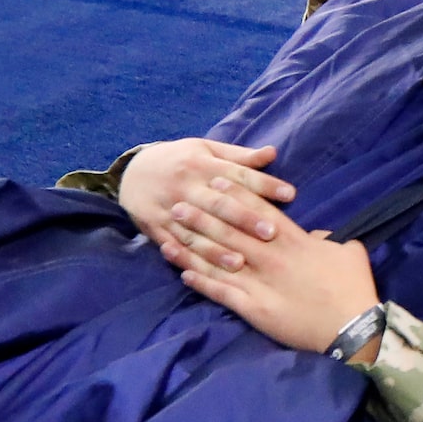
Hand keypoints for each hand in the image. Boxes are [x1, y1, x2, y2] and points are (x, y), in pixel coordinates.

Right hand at [116, 138, 295, 253]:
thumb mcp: (206, 149)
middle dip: (245, 218)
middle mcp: (187, 185)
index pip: (239, 174)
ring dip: (218, 248)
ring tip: (241, 262)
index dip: (264, 184)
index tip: (290, 194)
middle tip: (271, 232)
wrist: (132, 172)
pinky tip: (205, 272)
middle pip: (219, 203)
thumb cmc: (180, 160)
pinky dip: (189, 259)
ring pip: (196, 230)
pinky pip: (175, 245)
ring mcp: (170, 208)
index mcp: (203, 163)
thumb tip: (272, 153)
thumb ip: (239, 156)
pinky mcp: (155, 226)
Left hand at [163, 182, 380, 356]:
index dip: (234, 194)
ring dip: (192, 246)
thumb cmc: (353, 289)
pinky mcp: (253, 308)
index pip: (257, 211)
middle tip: (177, 203)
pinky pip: (220, 292)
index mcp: (294, 240)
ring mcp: (259, 283)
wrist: (352, 328)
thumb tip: (318, 234)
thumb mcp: (349, 252)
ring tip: (170, 235)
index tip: (214, 181)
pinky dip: (200, 282)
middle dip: (201, 216)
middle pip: (228, 230)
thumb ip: (329, 238)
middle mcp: (270, 257)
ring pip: (217, 259)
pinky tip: (182, 274)